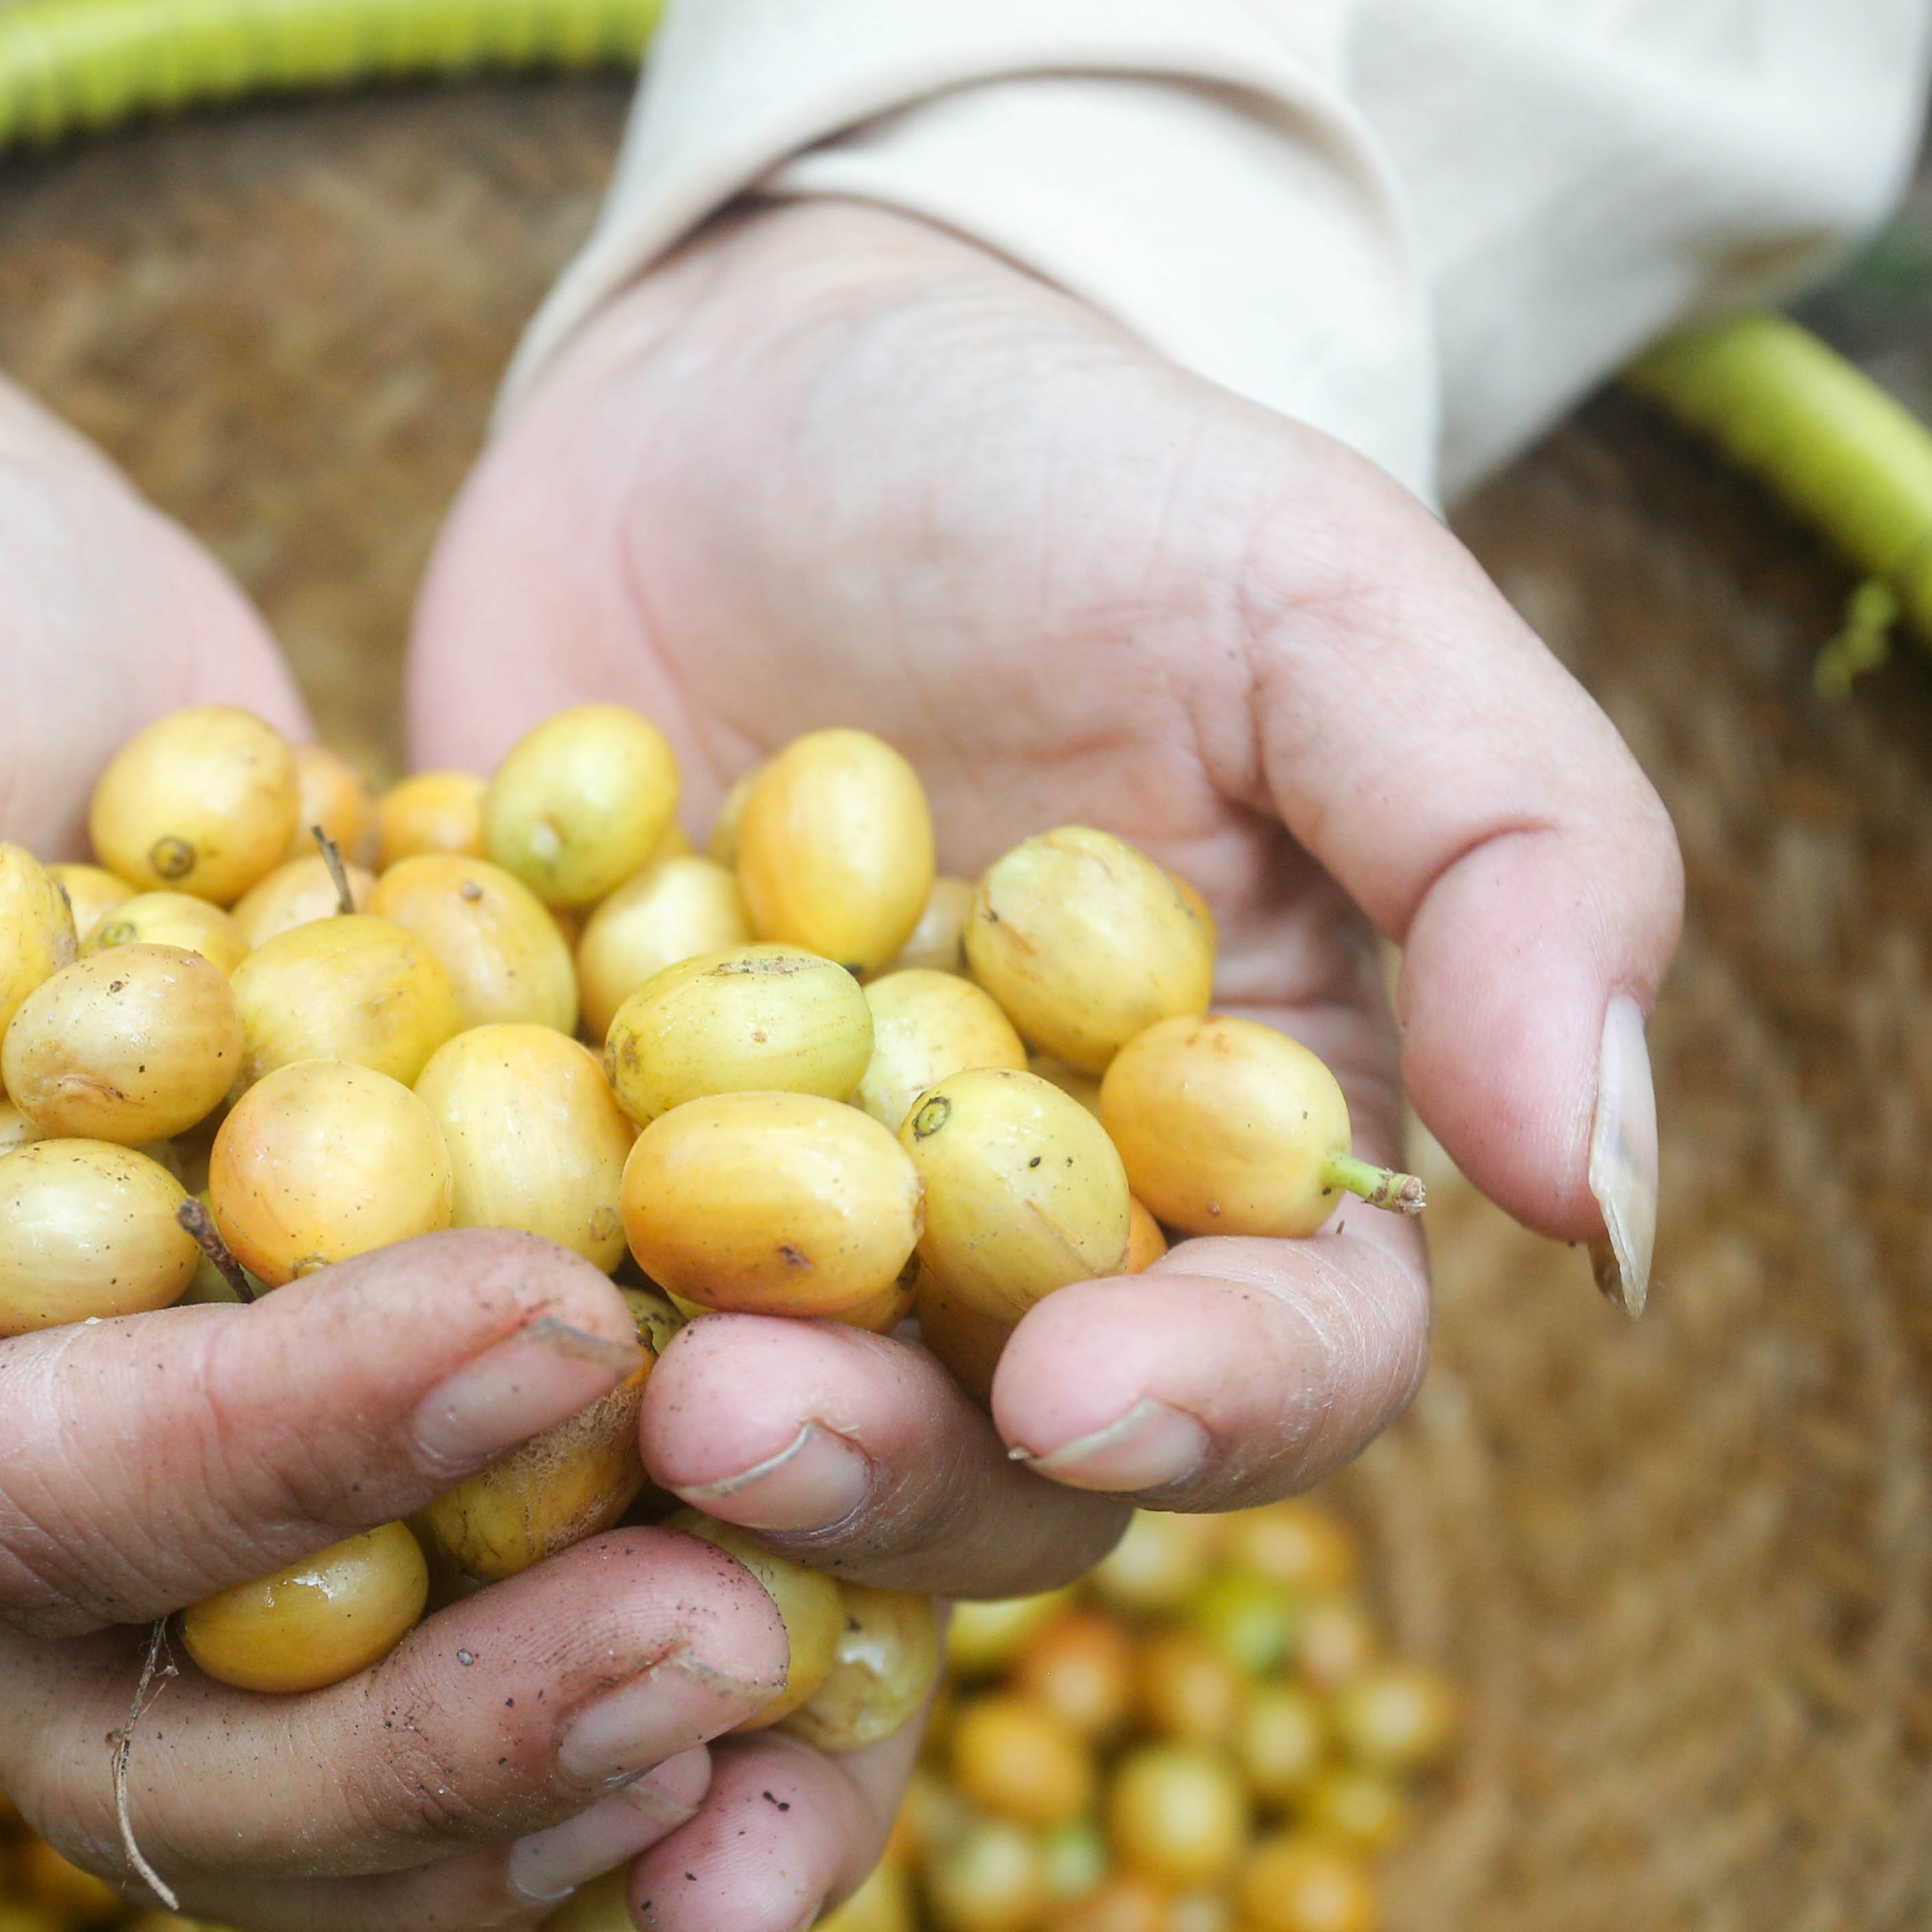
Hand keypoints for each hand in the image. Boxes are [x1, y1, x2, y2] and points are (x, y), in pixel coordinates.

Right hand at [0, 0, 798, 1931]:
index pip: (44, 1517)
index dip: (285, 1459)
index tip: (542, 1326)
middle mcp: (24, 1503)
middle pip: (220, 1744)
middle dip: (465, 1725)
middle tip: (726, 1629)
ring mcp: (209, 1470)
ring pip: (391, 1736)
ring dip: (602, 1740)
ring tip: (825, 1647)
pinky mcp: (372, 1390)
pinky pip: (522, 1590)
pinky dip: (681, 1630)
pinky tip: (869, 1637)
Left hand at [407, 198, 1680, 1931]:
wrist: (739, 384)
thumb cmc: (1069, 470)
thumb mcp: (1321, 599)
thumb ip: (1518, 864)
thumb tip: (1596, 1209)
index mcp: (1231, 1174)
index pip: (1287, 1368)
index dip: (1209, 1407)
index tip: (1086, 1390)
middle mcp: (1008, 1276)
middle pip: (995, 1481)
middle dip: (879, 1482)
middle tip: (732, 1415)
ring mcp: (760, 1274)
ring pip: (743, 1489)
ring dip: (656, 1547)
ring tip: (550, 1515)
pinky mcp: (537, 1229)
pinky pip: (497, 1379)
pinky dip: (430, 1453)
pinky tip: (335, 1502)